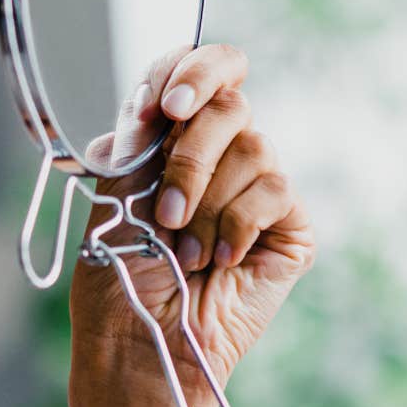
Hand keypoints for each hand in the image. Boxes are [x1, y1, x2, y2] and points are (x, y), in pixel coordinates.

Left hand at [68, 43, 317, 398]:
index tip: (168, 103)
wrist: (141, 338)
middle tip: (165, 209)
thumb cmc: (118, 273)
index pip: (200, 69)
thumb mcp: (115, 191)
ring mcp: (258, 188)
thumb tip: (153, 97)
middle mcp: (219, 155)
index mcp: (172, 136)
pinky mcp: (290, 226)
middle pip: (230, 102)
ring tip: (183, 250)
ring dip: (206, 203)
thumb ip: (139, 137)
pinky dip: (236, 225)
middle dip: (189, 156)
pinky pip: (275, 190)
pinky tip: (217, 260)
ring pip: (254, 147)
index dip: (194, 70)